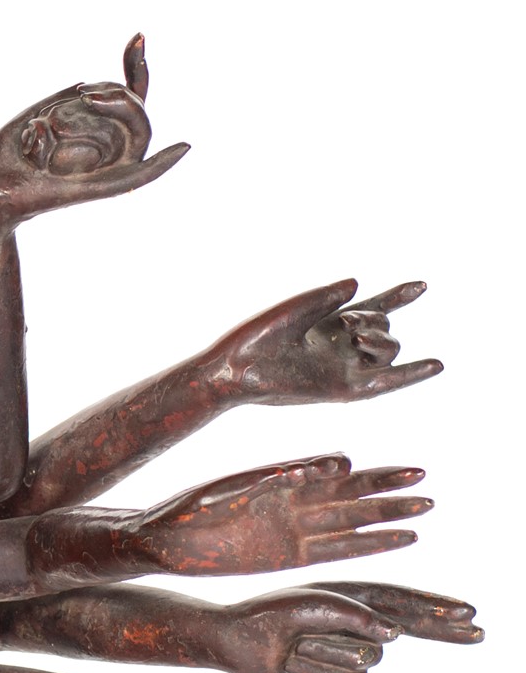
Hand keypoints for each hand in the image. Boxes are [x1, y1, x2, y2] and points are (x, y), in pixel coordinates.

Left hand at [0, 33, 189, 225]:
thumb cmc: (8, 158)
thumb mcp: (38, 116)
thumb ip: (67, 100)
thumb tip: (85, 83)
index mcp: (95, 136)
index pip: (126, 96)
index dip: (135, 66)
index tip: (138, 35)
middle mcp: (108, 153)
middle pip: (134, 106)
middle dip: (115, 94)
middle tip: (82, 93)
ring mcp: (108, 172)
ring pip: (124, 126)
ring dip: (80, 121)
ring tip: (47, 127)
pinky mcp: (100, 189)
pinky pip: (138, 175)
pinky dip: (160, 164)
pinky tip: (182, 148)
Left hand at [123, 455, 430, 575]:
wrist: (158, 543)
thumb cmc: (181, 511)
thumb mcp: (222, 493)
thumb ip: (268, 482)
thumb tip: (311, 468)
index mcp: (276, 481)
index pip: (332, 474)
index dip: (368, 474)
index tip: (403, 472)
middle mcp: (290, 503)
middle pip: (349, 495)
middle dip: (387, 493)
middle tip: (426, 489)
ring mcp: (291, 530)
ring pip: (349, 523)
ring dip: (383, 519)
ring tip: (420, 514)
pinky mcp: (286, 556)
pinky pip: (332, 550)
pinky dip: (363, 545)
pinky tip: (393, 541)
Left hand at [209, 582, 483, 672]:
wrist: (234, 642)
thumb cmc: (272, 615)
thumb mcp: (314, 606)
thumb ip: (359, 615)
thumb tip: (398, 634)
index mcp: (352, 597)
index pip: (405, 602)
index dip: (437, 608)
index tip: (469, 614)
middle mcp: (355, 622)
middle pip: (412, 629)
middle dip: (442, 629)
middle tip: (479, 632)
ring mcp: (346, 649)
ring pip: (365, 662)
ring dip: (327, 654)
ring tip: (298, 643)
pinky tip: (296, 662)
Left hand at [216, 278, 442, 406]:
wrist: (237, 368)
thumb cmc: (258, 336)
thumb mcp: (296, 307)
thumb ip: (328, 295)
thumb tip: (359, 284)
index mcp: (330, 324)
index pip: (373, 308)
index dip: (398, 296)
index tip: (422, 285)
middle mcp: (341, 346)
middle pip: (383, 329)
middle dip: (374, 320)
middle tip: (347, 324)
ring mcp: (344, 368)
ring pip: (387, 350)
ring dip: (381, 340)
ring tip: (355, 338)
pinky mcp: (341, 389)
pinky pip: (385, 383)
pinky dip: (410, 374)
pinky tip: (436, 364)